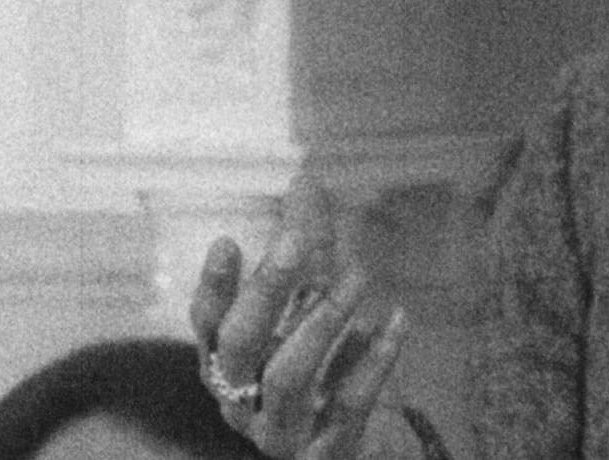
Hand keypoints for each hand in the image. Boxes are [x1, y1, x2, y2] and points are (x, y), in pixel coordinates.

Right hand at [190, 173, 409, 457]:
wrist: (344, 443)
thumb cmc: (318, 363)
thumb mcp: (309, 303)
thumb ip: (306, 247)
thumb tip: (304, 177)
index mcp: (227, 361)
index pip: (210, 322)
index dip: (217, 285)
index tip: (228, 239)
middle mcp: (242, 397)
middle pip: (241, 344)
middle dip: (267, 290)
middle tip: (296, 240)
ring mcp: (280, 428)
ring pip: (289, 376)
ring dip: (324, 319)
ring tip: (359, 273)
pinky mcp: (325, 448)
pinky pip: (350, 402)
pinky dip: (375, 357)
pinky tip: (398, 317)